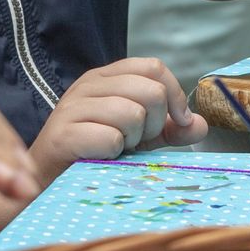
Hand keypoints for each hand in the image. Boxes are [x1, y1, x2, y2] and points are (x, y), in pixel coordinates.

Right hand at [28, 57, 207, 184]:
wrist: (48, 184)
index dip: (174, 96)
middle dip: (155, 124)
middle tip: (136, 141)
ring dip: (132, 140)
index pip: (153, 67)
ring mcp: (73, 107)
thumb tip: (201, 124)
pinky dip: (113, 154)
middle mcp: (88, 85)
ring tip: (116, 149)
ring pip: (133, 114)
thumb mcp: (139, 138)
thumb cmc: (95, 156)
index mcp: (106, 77)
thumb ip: (170, 130)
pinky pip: (111, 138)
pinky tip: (100, 158)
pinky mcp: (63, 133)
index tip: (177, 122)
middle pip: (150, 91)